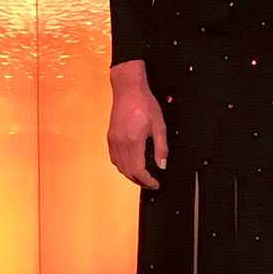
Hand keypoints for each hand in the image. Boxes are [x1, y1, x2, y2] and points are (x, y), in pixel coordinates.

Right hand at [107, 60, 167, 187]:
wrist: (128, 90)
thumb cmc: (143, 103)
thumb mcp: (159, 125)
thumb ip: (161, 148)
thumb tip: (162, 165)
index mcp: (133, 141)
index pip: (138, 171)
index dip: (147, 181)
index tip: (155, 183)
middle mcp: (120, 143)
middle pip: (127, 172)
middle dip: (140, 181)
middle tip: (151, 182)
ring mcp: (113, 140)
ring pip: (119, 167)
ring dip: (130, 174)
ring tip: (143, 175)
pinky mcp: (110, 137)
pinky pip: (114, 158)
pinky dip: (123, 165)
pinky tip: (131, 162)